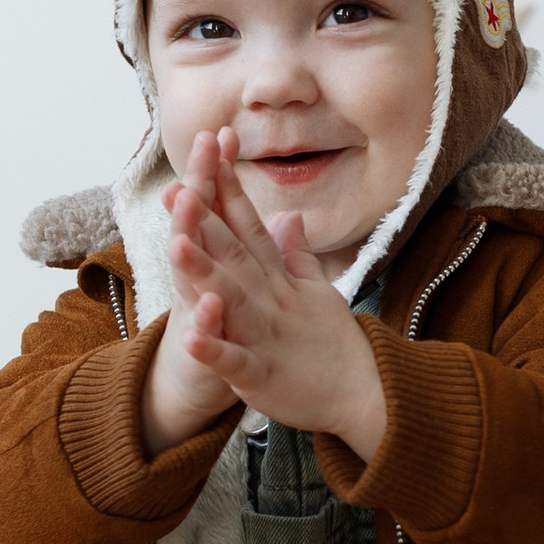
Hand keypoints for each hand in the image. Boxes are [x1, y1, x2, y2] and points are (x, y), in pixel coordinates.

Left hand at [137, 127, 388, 461]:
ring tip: (176, 246)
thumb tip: (289, 216)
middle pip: (235, 254)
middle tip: (177, 185)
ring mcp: (266, 337)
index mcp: (280, 281)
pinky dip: (213, 349)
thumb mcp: (318, 291)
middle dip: (205, 220)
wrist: (367, 394)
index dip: (229, 189)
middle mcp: (272, 301)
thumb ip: (297, 254)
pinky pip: (234, 362)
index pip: (251, 227)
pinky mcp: (262, 376)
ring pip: (230, 300)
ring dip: (204, 273)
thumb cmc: (335, 344)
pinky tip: (188, 336)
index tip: (210, 149)